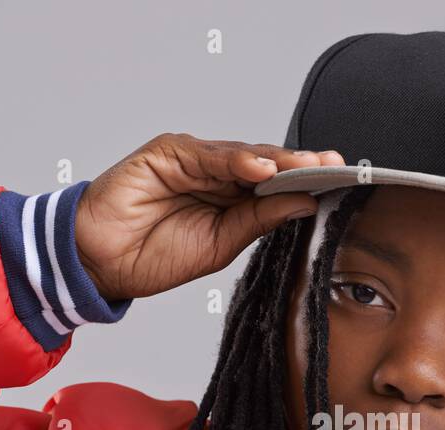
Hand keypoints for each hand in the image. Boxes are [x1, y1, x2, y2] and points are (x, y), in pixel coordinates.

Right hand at [74, 133, 344, 299]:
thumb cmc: (154, 256)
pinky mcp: (167, 153)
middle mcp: (217, 176)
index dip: (308, 182)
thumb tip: (305, 202)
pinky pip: (206, 154)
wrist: (101, 262)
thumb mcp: (221, 245)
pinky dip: (234, 158)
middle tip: (337, 165)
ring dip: (276, 160)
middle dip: (301, 164)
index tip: (343, 182)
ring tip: (306, 165)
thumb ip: (259, 220)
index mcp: (233, 200)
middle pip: (267, 164)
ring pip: (242, 154)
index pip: (277, 186)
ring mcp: (193, 161)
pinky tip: (260, 167)